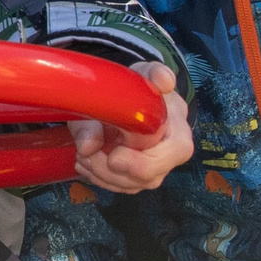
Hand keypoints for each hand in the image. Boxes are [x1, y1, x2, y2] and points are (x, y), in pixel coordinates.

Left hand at [69, 62, 192, 194]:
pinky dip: (97, 177)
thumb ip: (140, 83)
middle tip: (85, 154)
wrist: (139, 95)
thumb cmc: (143, 88)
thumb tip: (124, 108)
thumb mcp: (142, 76)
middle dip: (112, 171)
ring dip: (100, 174)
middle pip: (148, 178)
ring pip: (130, 185)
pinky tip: (83, 159)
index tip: (113, 155)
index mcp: (178, 131)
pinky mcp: (137, 175)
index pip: (172, 155)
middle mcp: (169, 155)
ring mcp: (154, 169)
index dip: (142, 162)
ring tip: (81, 153)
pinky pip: (118, 185)